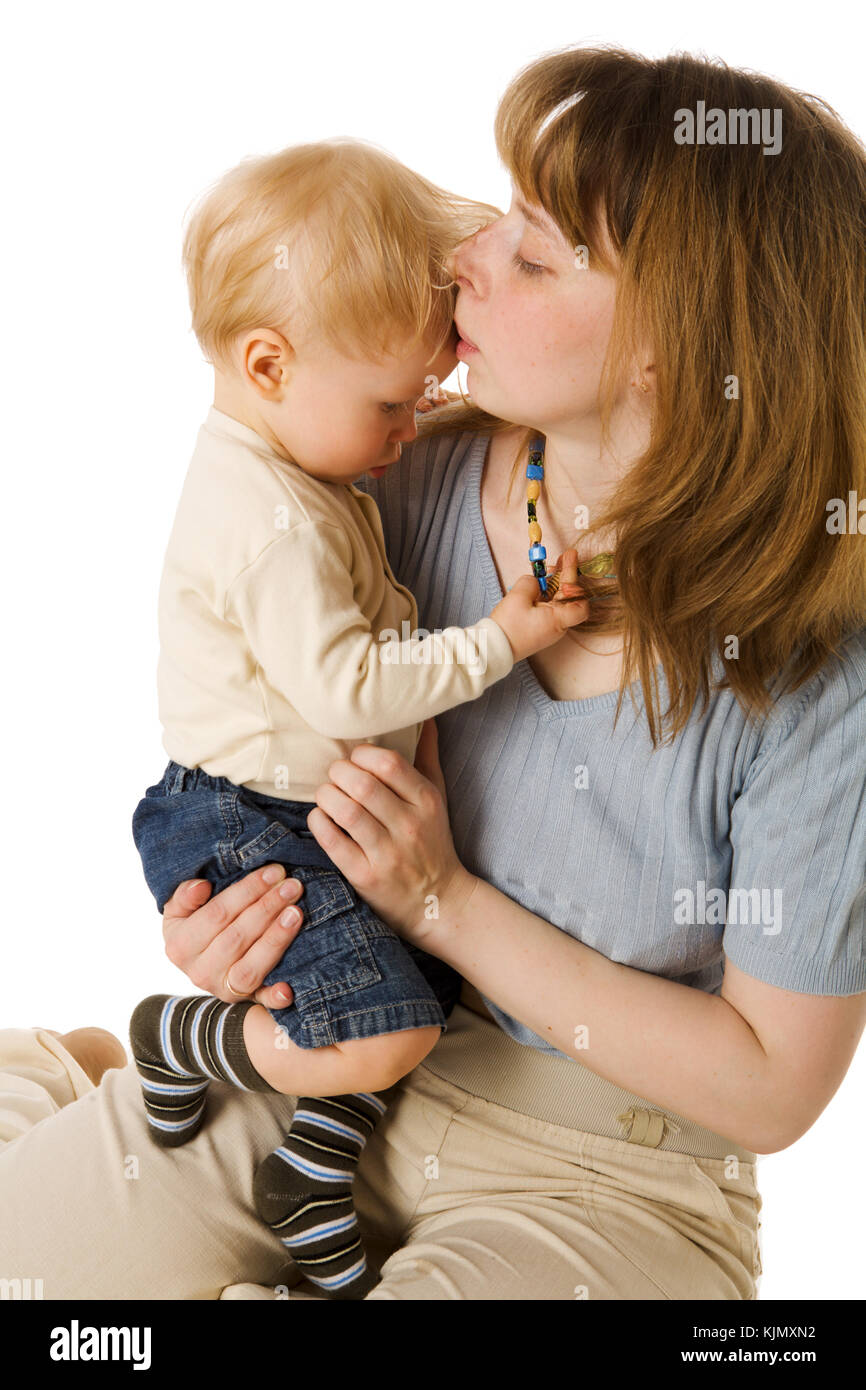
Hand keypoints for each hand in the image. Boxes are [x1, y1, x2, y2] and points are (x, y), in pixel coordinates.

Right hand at [161, 866, 305, 1008]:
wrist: (199, 963)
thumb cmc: (194, 926)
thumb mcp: (180, 910)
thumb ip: (184, 896)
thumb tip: (201, 886)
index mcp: (180, 946)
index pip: (218, 914)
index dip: (248, 891)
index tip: (273, 872)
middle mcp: (199, 972)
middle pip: (237, 937)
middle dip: (268, 908)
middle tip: (292, 886)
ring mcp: (222, 989)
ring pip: (251, 967)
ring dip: (276, 939)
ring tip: (296, 912)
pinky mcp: (244, 1002)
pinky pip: (261, 1002)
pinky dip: (275, 997)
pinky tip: (288, 989)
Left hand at [307, 718, 476, 946]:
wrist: (439, 901)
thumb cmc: (432, 841)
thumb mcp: (437, 798)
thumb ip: (427, 756)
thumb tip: (426, 716)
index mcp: (427, 801)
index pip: (389, 763)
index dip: (363, 754)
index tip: (355, 758)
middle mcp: (410, 826)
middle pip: (363, 784)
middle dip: (339, 772)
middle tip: (335, 775)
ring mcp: (387, 854)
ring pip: (346, 811)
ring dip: (326, 795)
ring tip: (326, 794)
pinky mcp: (366, 877)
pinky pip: (332, 842)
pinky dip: (319, 823)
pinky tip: (320, 817)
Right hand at [490, 548, 587, 662]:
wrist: (494, 648)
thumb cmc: (508, 626)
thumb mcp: (518, 597)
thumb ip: (531, 582)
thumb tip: (536, 582)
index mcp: (558, 619)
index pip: (581, 606)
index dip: (578, 587)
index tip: (571, 568)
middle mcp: (557, 625)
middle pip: (569, 597)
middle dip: (566, 575)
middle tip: (565, 555)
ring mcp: (549, 627)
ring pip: (558, 601)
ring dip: (555, 582)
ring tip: (549, 566)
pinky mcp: (539, 628)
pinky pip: (548, 607)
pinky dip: (547, 593)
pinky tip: (539, 582)